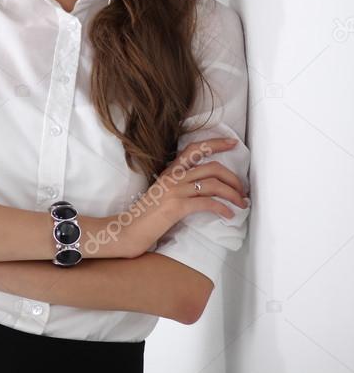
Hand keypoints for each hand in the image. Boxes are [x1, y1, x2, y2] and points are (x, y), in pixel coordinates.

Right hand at [110, 137, 249, 257]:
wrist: (130, 229)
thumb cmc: (147, 216)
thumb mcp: (162, 194)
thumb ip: (179, 186)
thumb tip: (203, 187)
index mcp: (169, 172)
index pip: (194, 149)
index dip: (215, 143)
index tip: (232, 143)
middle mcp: (172, 177)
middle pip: (211, 167)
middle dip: (233, 177)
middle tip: (243, 190)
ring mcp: (174, 191)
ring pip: (213, 184)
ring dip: (233, 194)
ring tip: (241, 204)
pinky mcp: (177, 206)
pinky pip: (208, 203)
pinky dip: (223, 209)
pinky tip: (229, 215)